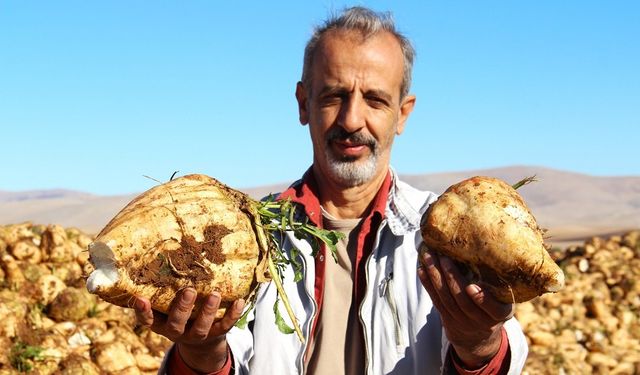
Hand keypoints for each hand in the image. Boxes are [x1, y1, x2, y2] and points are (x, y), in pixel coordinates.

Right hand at [134, 288, 244, 372]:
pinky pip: (224, 327)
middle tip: (189, 291)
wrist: (200, 341)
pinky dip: (232, 315)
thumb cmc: (180, 312)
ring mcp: (196, 335)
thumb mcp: (167, 304)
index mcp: (161, 322)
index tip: (140, 298)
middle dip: (182, 308)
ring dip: (208, 311)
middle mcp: (176, 331)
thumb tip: (164, 252)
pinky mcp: (215, 335)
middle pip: (176, 324)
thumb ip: (164, 288)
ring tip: (214, 294)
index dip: (143, 311)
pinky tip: (239, 302)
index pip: (147, 319)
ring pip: (201, 328)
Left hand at [417, 248, 512, 368]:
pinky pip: (436, 301)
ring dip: (435, 277)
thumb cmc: (494, 305)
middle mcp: (480, 320)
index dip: (482, 299)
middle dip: (451, 279)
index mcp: (500, 313)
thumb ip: (498, 283)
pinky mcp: (446, 317)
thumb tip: (489, 248)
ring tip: (429, 258)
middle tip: (444, 258)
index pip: (493, 309)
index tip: (472, 287)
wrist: (478, 334)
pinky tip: (422, 269)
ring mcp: (462, 320)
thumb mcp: (505, 300)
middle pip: (463, 301)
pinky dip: (428, 284)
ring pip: (446, 300)